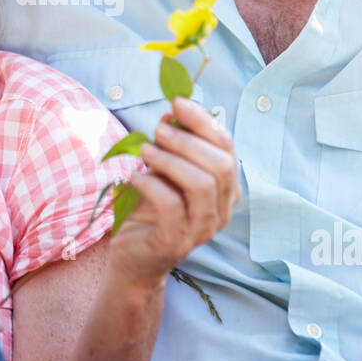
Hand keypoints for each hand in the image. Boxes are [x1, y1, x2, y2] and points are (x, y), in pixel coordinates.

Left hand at [111, 95, 241, 287]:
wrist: (134, 259)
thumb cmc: (151, 209)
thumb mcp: (163, 171)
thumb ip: (172, 144)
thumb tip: (172, 111)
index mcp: (226, 189)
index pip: (227, 148)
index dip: (203, 121)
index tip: (177, 102)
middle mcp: (222, 210)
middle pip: (220, 165)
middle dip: (188, 140)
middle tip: (158, 129)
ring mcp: (203, 230)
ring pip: (201, 184)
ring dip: (171, 160)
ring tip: (145, 151)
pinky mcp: (177, 243)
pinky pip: (171, 205)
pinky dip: (150, 184)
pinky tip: (134, 176)